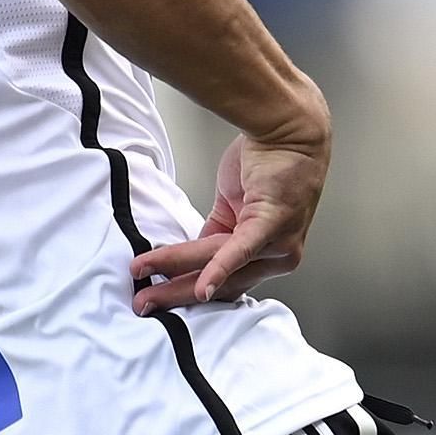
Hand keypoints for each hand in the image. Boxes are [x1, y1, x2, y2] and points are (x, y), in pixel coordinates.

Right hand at [129, 132, 323, 313]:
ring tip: (145, 275)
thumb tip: (192, 254)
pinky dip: (218, 270)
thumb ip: (216, 234)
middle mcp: (277, 255)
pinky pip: (241, 250)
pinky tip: (201, 287)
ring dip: (177, 270)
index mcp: (265, 252)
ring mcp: (278, 242)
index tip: (156, 298)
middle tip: (144, 303)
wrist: (291, 131)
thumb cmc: (270, 164)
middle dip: (174, 293)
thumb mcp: (234, 207)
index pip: (223, 283)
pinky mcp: (272, 222)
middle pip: (219, 284)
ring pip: (217, 261)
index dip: (186, 291)